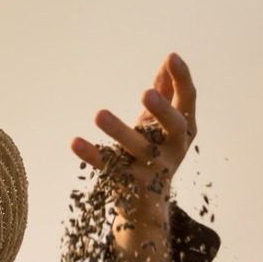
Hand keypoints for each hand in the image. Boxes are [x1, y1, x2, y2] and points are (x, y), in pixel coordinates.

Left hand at [71, 52, 196, 216]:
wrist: (147, 205)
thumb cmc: (155, 152)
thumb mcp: (161, 125)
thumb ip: (166, 93)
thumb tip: (168, 60)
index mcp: (184, 132)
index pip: (187, 102)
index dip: (182, 79)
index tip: (171, 56)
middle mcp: (173, 150)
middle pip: (173, 128)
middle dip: (162, 110)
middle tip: (145, 93)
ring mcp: (151, 169)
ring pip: (136, 148)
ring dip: (118, 130)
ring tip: (99, 113)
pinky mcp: (127, 183)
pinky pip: (107, 166)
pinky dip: (91, 154)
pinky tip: (75, 141)